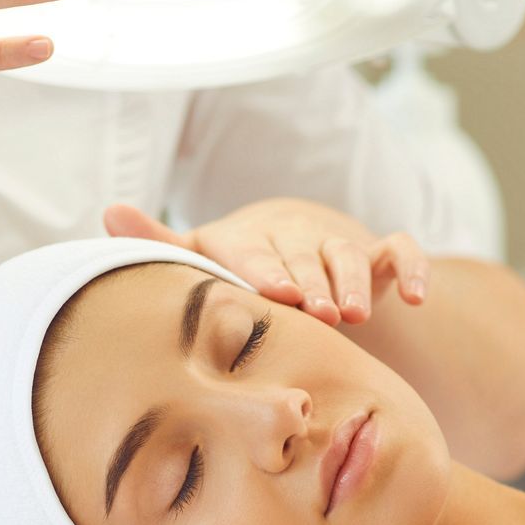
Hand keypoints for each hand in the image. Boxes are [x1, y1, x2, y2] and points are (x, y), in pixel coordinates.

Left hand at [103, 198, 430, 325]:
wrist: (293, 245)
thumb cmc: (238, 262)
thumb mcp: (200, 255)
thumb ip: (160, 240)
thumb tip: (107, 212)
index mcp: (251, 238)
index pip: (257, 251)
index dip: (268, 270)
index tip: (275, 292)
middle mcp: (296, 236)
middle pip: (305, 257)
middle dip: (313, 282)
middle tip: (318, 312)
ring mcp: (338, 243)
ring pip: (350, 254)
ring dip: (355, 280)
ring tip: (355, 313)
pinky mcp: (375, 254)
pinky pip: (401, 251)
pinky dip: (413, 267)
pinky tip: (417, 298)